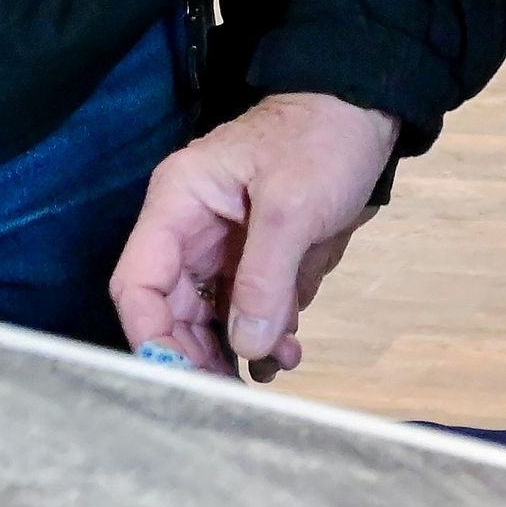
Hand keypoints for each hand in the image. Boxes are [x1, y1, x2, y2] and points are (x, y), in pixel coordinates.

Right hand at [109, 93, 400, 376]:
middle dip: (195, 355)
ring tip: (274, 368)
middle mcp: (190, 231)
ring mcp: (222, 248)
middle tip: (229, 395)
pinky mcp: (256, 261)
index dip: (150, 335)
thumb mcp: (293, 206)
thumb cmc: (322, 140)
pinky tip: (288, 351)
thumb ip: (265, 278)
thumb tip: (247, 347)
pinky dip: (264, 337)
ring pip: (207, 318)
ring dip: (234, 351)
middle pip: (169, 311)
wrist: (367, 110)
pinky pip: (247, 311)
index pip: (138, 282)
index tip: (180, 378)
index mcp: (178, 204)